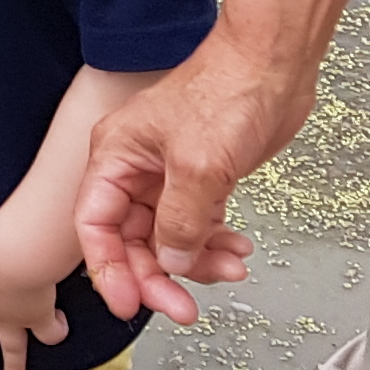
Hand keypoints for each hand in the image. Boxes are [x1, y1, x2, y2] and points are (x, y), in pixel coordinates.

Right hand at [74, 35, 279, 322]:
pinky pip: (196, 225)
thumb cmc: (227, 89)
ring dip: (194, 262)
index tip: (128, 304)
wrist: (273, 63)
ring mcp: (168, 174)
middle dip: (158, 275)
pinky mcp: (201, 177)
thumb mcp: (198, 165)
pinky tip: (236, 250)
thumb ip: (180, 222)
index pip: (96, 225)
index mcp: (116, 156)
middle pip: (131, 240)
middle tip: (184, 306)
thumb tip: (172, 263)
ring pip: (167, 238)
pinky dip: (214, 244)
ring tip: (228, 270)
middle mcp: (135, 167)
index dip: (108, 269)